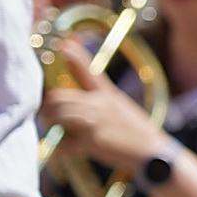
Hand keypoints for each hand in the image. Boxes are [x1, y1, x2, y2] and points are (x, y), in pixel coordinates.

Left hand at [41, 39, 168, 171]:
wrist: (151, 152)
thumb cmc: (135, 130)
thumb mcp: (121, 106)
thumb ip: (102, 98)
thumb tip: (83, 97)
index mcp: (108, 94)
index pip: (89, 71)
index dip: (75, 56)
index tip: (64, 44)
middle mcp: (101, 105)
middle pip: (61, 96)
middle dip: (48, 104)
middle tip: (45, 111)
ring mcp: (96, 123)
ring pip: (60, 115)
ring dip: (50, 121)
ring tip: (49, 125)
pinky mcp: (93, 142)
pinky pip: (66, 144)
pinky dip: (60, 149)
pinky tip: (60, 151)